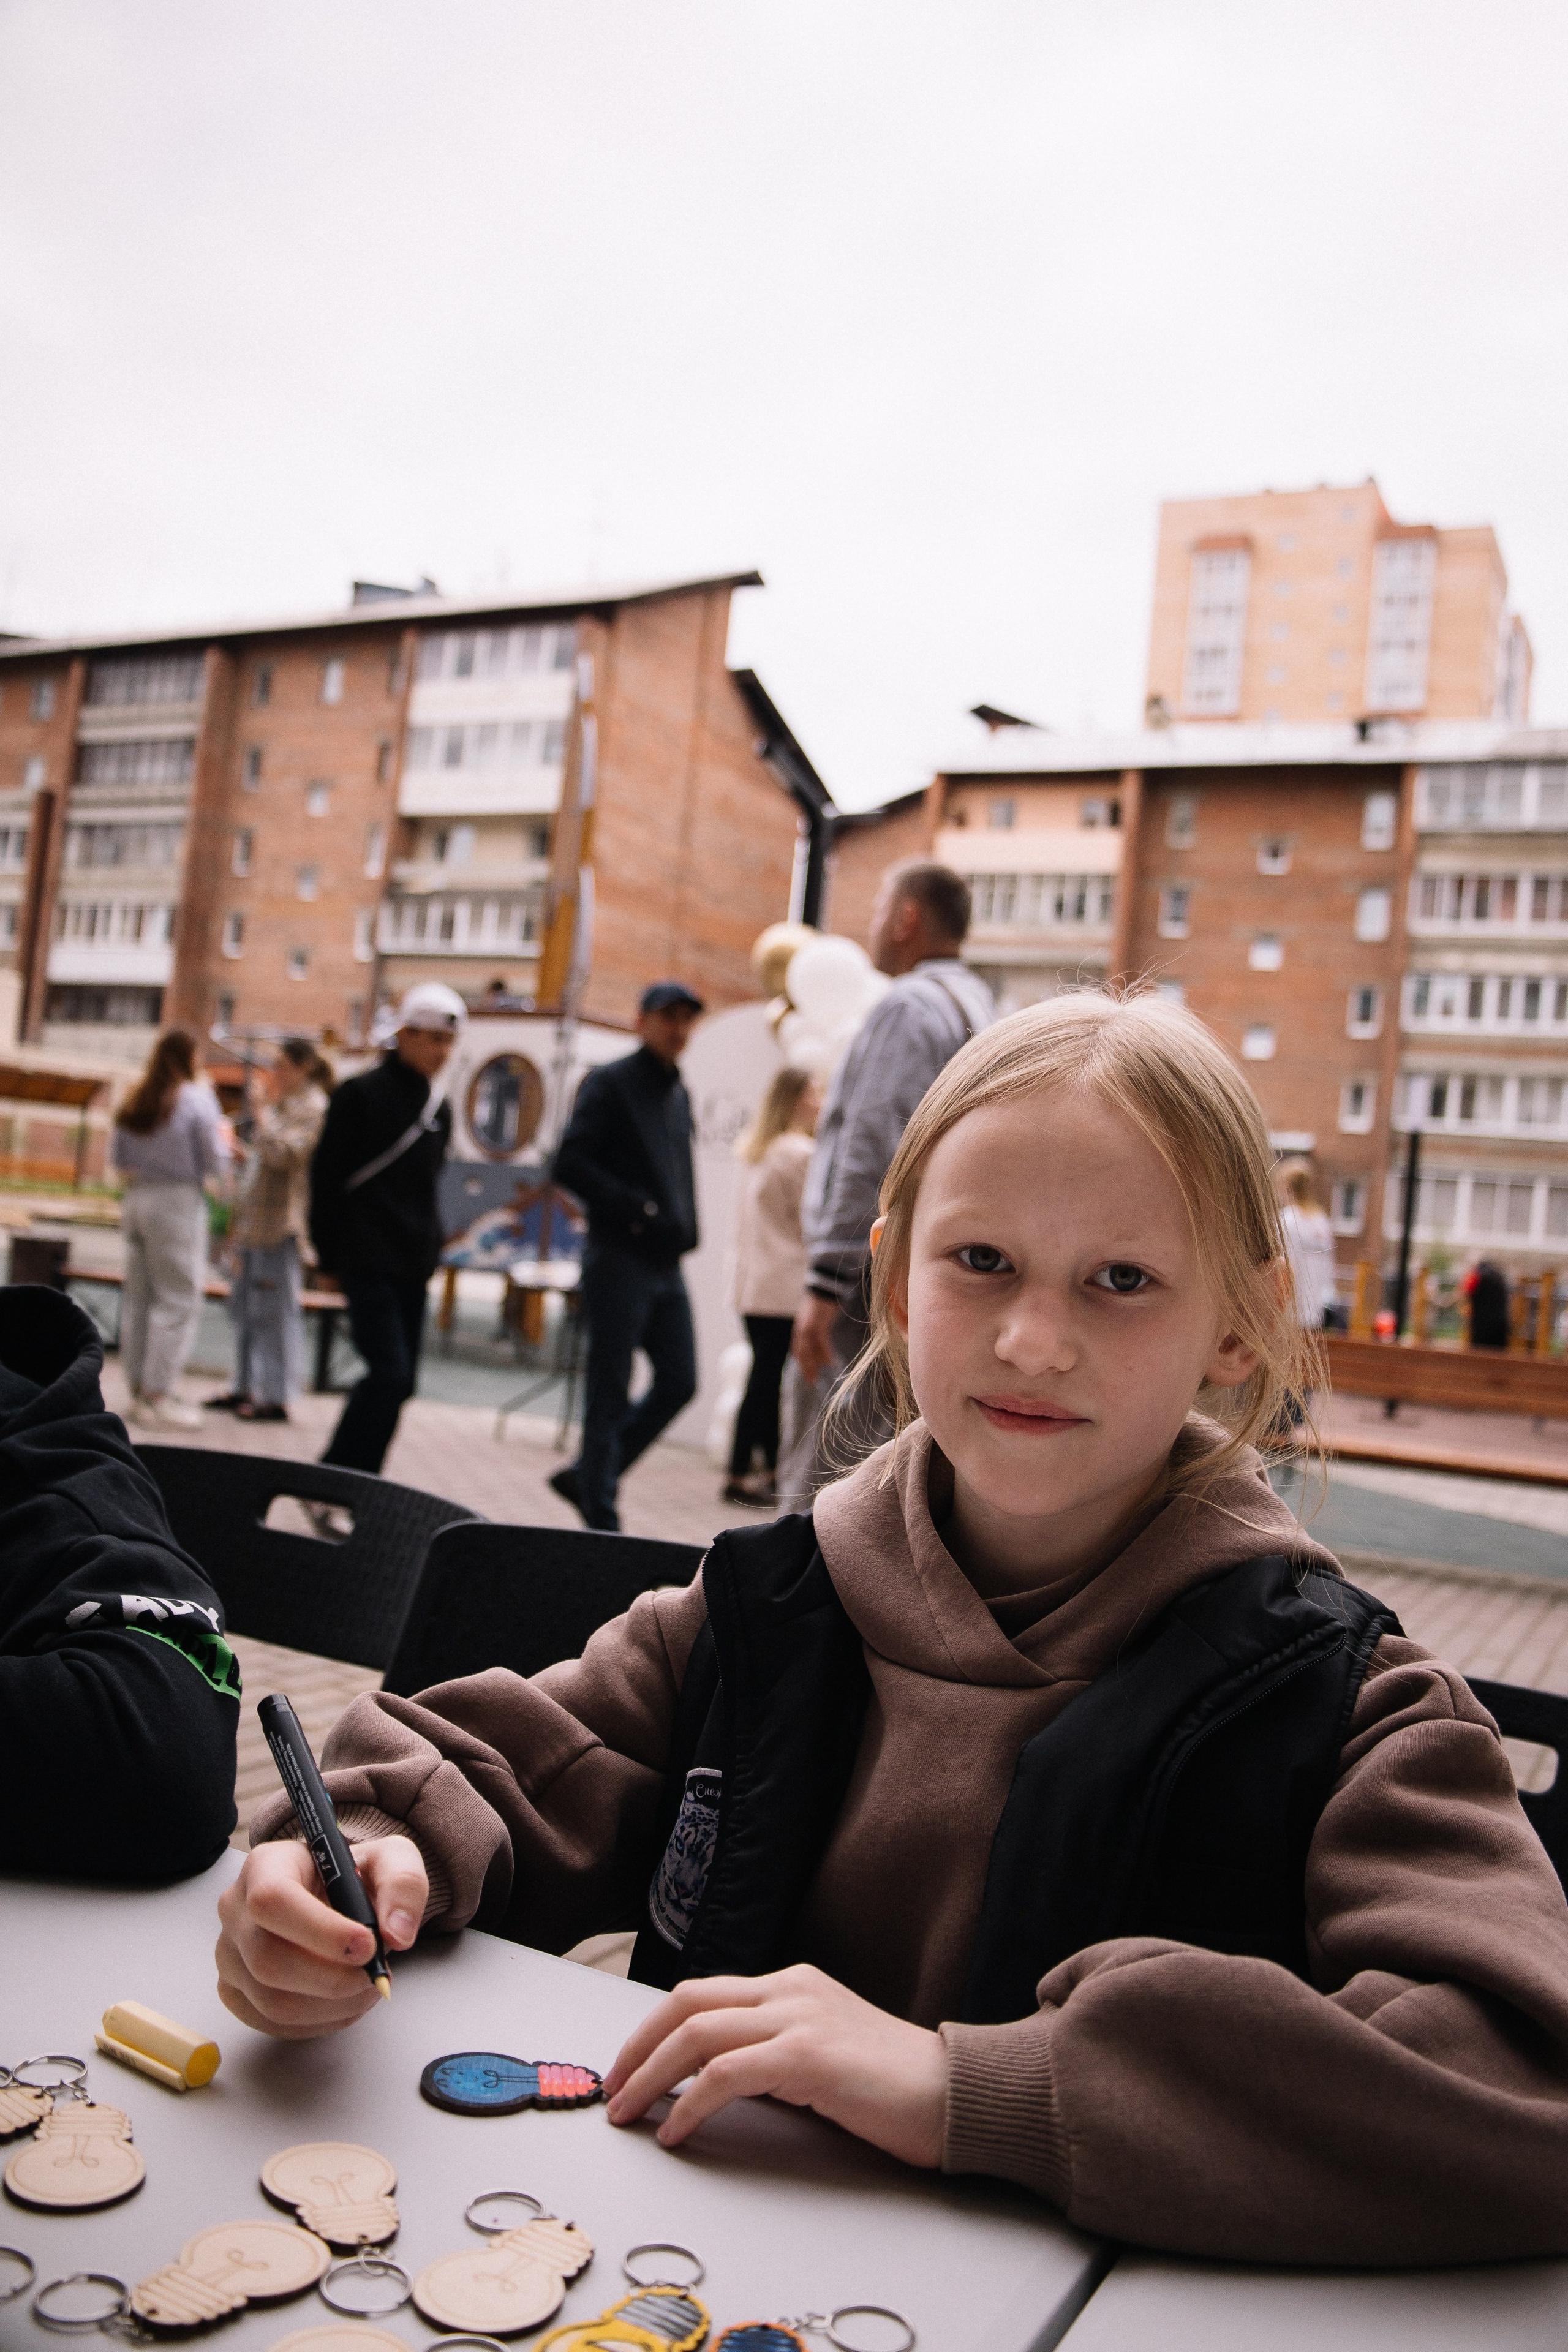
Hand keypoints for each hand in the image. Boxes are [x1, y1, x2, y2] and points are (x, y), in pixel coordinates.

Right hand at [214, 1835, 426, 2039]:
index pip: (273, 1900)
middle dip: (332, 1979)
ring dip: (331, 2005)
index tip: (366, 1945)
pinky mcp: (236, 1991)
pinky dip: (319, 2021)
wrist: (334, 1897)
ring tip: (366, 1987)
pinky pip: (272, 2023)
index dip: (320, 1930)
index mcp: (266, 1865)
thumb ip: (403, 1884)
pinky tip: (344, 2001)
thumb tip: (397, 1933)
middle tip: (373, 1975)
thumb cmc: (352, 1877)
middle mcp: (236, 1909)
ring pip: (272, 2000)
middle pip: (268, 1959)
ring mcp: (230, 1954)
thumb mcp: (390, 1859)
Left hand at [602, 1963, 947, 2169]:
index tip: (629, 2065)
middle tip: (613, 2088)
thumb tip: (713, 2080)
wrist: (955, 2095)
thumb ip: (776, 2051)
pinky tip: (675, 2130)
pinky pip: (724, 2075)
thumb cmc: (896, 2086)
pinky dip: (688, 2103)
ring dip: (649, 2076)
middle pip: (686, 2002)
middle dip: (637, 2046)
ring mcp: (800, 2017)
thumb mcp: (825, 2051)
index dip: (654, 2028)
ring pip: (695, 2033)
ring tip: (628, 2112)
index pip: (703, 1993)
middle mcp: (791, 1990)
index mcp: (795, 1984)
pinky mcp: (808, 2056)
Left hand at [791, 1293, 839, 1384]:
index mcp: (799, 1329)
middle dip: (806, 1368)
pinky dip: (825, 1353)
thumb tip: (818, 1343)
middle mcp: (801, 1330)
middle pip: (801, 1353)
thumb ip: (814, 1330)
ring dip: (813, 1364)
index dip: (802, 1363)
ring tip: (818, 1376)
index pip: (798, 1349)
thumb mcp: (814, 1318)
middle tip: (811, 1381)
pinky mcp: (818, 1324)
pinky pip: (821, 1342)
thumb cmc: (821, 1303)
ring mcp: (808, 1327)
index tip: (807, 1374)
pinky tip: (830, 1362)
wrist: (823, 1287)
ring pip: (809, 1350)